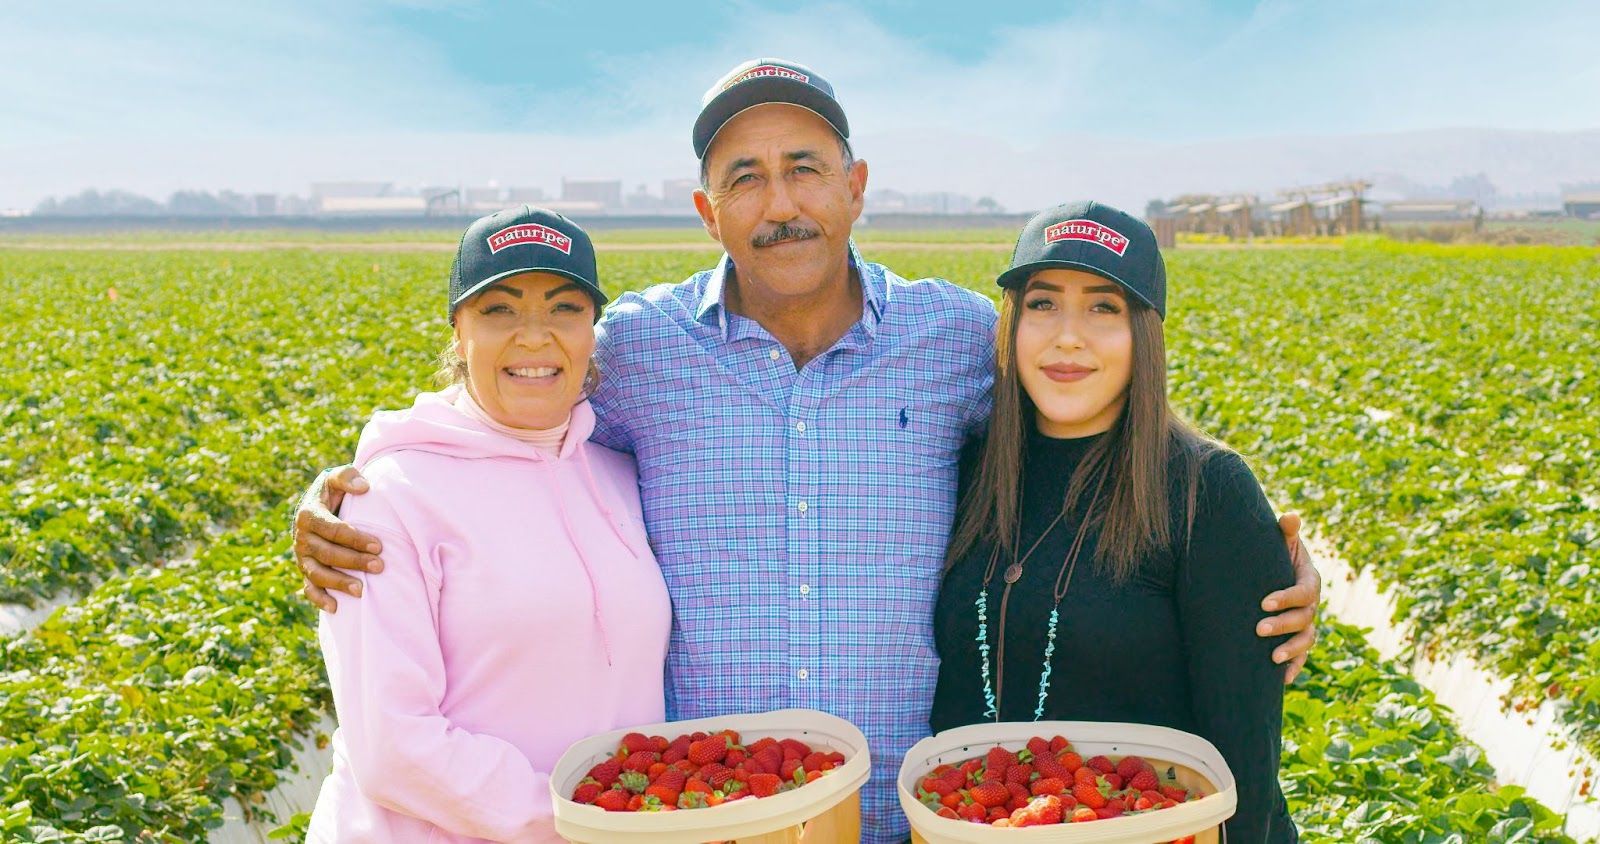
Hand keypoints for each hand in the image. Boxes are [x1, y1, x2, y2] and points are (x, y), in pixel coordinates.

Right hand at [291, 465, 382, 613]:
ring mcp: (302, 556)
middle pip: (327, 553)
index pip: (333, 530)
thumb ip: (348, 477)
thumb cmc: (332, 491)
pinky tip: (336, 608)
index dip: (356, 538)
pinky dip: (319, 599)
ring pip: (317, 573)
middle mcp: (302, 538)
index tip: (379, 545)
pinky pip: (308, 587)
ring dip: (338, 583)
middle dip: (354, 561)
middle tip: (380, 566)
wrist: (317, 505)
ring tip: (362, 590)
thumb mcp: (336, 477)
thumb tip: (364, 488)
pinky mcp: (304, 569)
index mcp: (309, 515)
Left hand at [1257, 513, 1320, 682]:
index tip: (1263, 602)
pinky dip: (1294, 667)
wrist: (1269, 569)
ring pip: (1306, 640)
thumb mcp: (1279, 540)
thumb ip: (1285, 530)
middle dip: (1282, 625)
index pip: (1304, 592)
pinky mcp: (1298, 637)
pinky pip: (1302, 656)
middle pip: (1304, 619)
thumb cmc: (1272, 553)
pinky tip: (1282, 679)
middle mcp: (1312, 604)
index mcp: (1310, 580)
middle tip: (1258, 628)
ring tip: (1272, 657)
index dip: (1287, 598)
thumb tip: (1290, 517)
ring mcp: (1307, 622)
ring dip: (1291, 650)